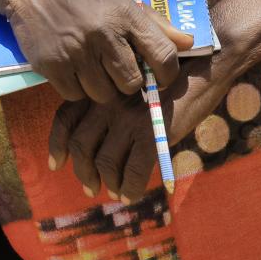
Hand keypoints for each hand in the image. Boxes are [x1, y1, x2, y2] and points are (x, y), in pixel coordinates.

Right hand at [0, 0, 193, 103]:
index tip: (160, 77)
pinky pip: (74, 95)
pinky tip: (73, 70)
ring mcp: (76, 52)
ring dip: (101, 88)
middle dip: (129, 83)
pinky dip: (76, 89)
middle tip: (119, 71)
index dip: (167, 74)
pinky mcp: (52, 65)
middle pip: (132, 84)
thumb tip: (188, 43)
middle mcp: (103, 34)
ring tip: (94, 69)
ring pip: (103, 94)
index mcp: (125, 14)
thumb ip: (154, 21)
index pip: (162, 55)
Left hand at [46, 61, 223, 202]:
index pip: (65, 118)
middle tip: (89, 187)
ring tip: (113, 192)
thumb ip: (112, 100)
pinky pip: (134, 172)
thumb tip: (100, 137)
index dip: (57, 144)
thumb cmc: (169, 73)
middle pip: (81, 144)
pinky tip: (131, 194)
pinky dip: (130, 188)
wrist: (204, 65)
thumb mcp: (130, 79)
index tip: (56, 163)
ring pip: (105, 162)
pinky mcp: (152, 134)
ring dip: (107, 182)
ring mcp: (129, 118)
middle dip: (83, 171)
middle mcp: (108, 101)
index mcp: (100, 87)